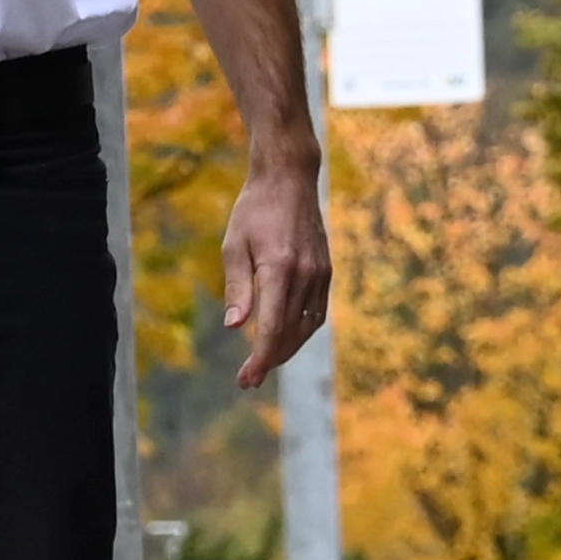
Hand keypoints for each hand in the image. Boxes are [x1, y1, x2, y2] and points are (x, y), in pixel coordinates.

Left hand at [218, 153, 331, 385]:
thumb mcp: (234, 245)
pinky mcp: (326, 270)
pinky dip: (301, 331)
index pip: (271, 328)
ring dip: (287, 349)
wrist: (289, 180)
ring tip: (265, 362)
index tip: (247, 379)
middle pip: (290, 333)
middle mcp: (305, 275)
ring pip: (307, 327)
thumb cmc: (254, 210)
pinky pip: (317, 312)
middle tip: (249, 379)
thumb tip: (234, 327)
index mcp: (279, 269)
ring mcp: (320, 273)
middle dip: (270, 361)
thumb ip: (237, 288)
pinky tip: (285, 338)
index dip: (260, 359)